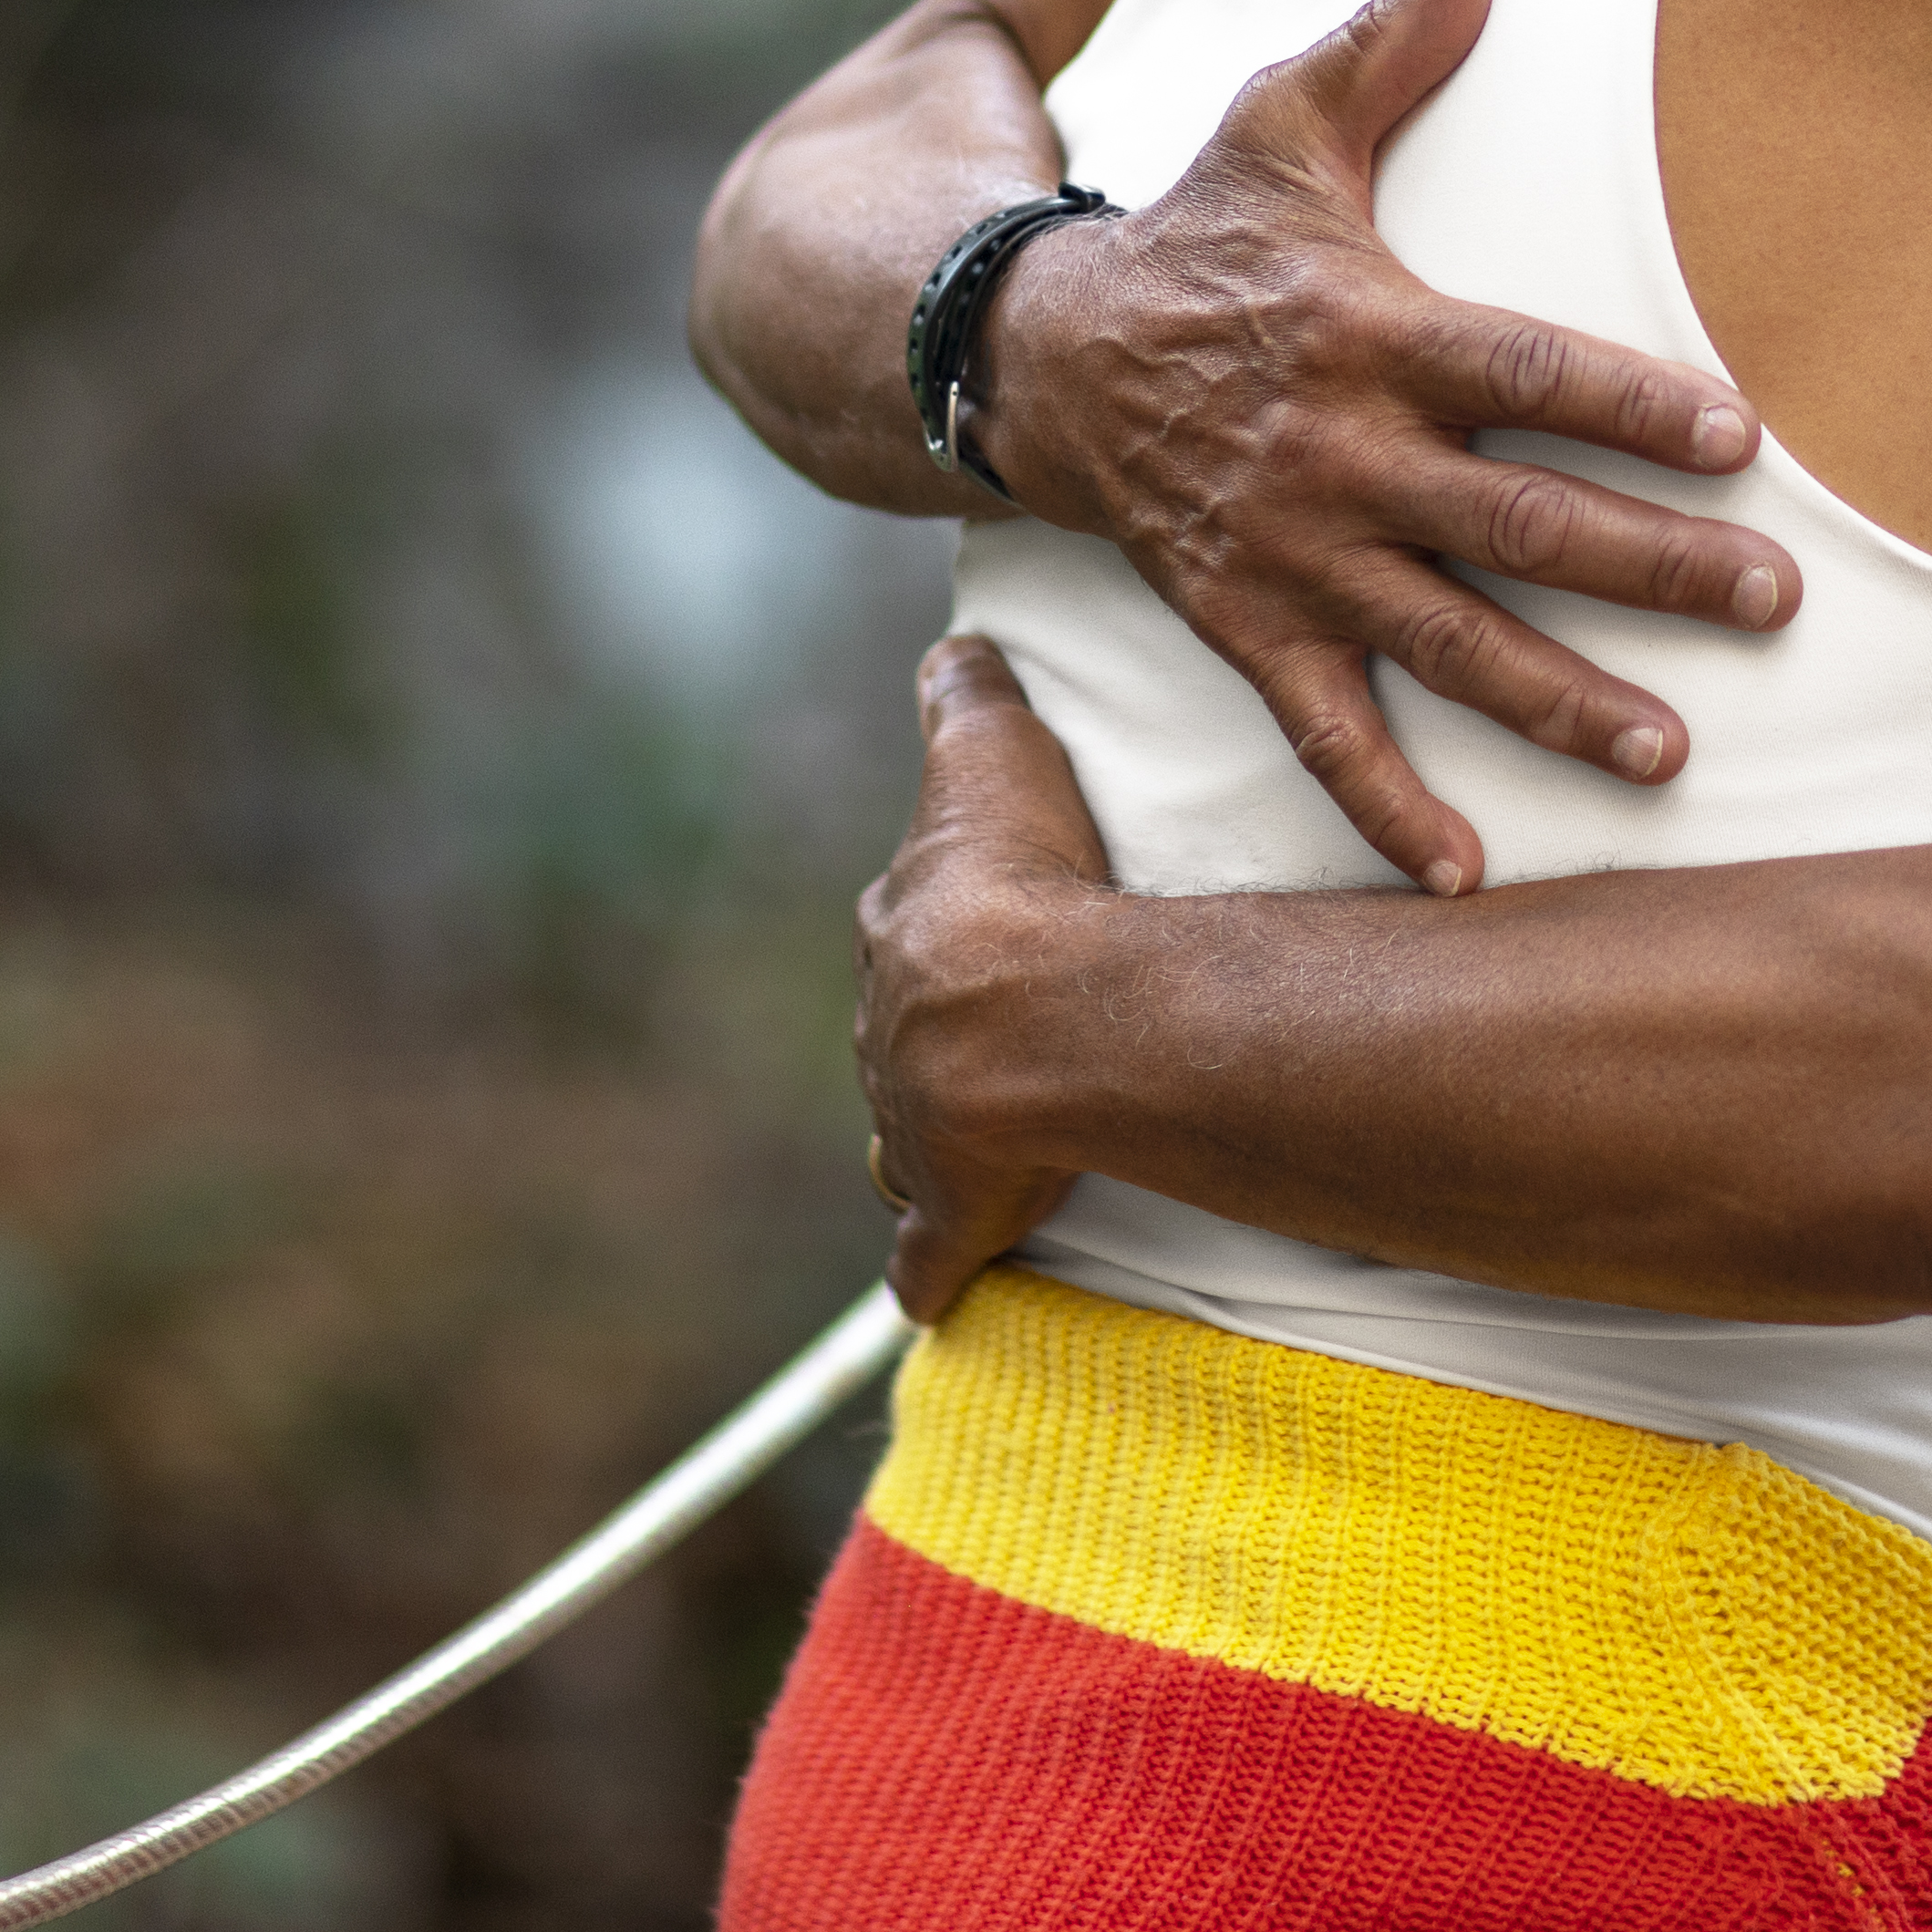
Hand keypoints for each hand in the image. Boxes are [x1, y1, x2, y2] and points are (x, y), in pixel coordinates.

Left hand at [856, 639, 1112, 1317]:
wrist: (1038, 1012)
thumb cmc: (1026, 879)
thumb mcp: (992, 758)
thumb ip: (967, 700)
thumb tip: (952, 644)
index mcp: (904, 936)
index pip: (903, 926)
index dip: (934, 931)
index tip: (965, 933)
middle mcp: (894, 1036)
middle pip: (901, 1034)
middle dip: (930, 1037)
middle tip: (984, 1038)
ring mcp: (917, 1130)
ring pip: (904, 1138)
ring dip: (923, 1143)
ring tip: (967, 1145)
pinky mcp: (953, 1212)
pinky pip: (927, 1256)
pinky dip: (928, 1270)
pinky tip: (934, 1287)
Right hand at [972, 0, 1801, 893]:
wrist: (1041, 356)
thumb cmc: (1198, 235)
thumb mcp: (1282, 122)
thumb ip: (1390, 43)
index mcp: (1370, 329)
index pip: (1528, 371)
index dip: (1635, 407)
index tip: (1741, 443)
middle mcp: (1340, 454)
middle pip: (1518, 523)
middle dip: (1652, 569)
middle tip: (1769, 606)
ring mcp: (1294, 554)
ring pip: (1445, 644)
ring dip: (1559, 703)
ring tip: (1668, 754)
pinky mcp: (1246, 626)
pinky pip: (1321, 734)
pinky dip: (1388, 813)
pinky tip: (1466, 878)